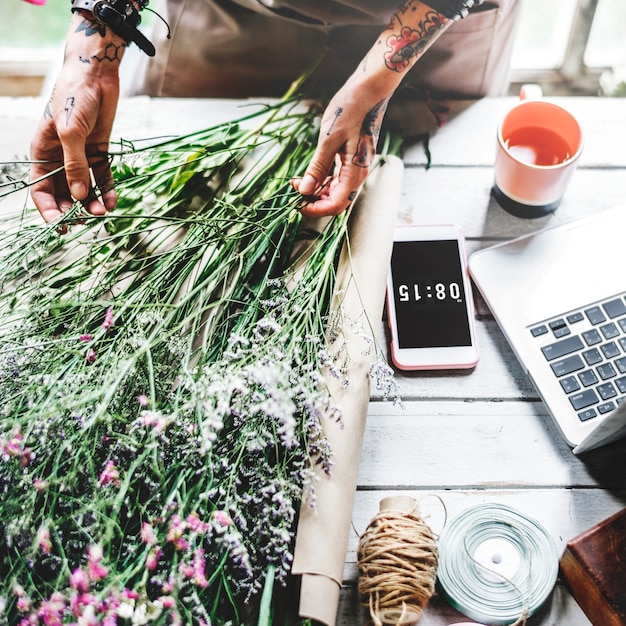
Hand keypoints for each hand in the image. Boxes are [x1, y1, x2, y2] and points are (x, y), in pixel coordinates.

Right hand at [29, 11, 125, 223]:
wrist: (97, 74)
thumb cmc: (75, 96)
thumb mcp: (71, 132)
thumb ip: (75, 165)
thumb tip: (78, 195)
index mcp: (42, 151)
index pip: (41, 188)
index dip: (49, 209)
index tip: (61, 226)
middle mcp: (60, 157)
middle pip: (64, 193)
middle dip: (73, 209)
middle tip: (86, 221)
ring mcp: (81, 156)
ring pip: (85, 189)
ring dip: (92, 203)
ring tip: (103, 213)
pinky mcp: (100, 152)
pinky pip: (103, 178)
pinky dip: (108, 191)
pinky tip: (114, 202)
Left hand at [292, 78, 389, 217]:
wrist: (368, 91)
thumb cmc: (349, 111)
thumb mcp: (328, 140)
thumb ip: (317, 168)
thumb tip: (304, 191)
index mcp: (355, 172)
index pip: (336, 205)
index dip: (316, 209)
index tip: (298, 205)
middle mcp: (358, 174)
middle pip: (336, 201)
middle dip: (314, 201)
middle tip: (294, 192)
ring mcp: (357, 167)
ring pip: (336, 191)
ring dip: (317, 191)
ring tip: (298, 182)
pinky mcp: (353, 160)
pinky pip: (338, 179)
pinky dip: (323, 181)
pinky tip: (309, 175)